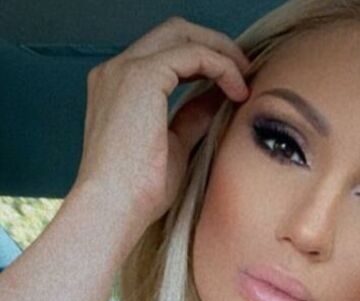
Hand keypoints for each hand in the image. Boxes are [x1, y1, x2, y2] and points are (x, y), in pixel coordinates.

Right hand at [71, 16, 249, 228]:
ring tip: (245, 80)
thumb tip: (219, 99)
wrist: (114, 207)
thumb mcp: (175, 145)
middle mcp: (116, 71)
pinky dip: (220, 65)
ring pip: (183, 34)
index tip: (234, 83)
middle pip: (174, 33)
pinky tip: (237, 90)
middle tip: (245, 71)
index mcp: (119, 88)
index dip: (205, 61)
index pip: (166, 54)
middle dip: (215, 46)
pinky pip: (192, 54)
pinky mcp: (141, 77)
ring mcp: (125, 70)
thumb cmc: (138, 191)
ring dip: (221, 52)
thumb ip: (193, 117)